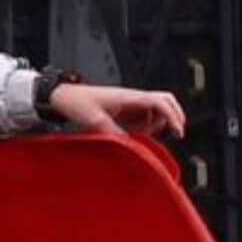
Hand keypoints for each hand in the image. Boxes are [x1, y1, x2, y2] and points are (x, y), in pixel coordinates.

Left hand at [47, 84, 185, 136]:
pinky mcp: (123, 109)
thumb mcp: (96, 121)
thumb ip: (115, 134)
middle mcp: (132, 98)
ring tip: (145, 135)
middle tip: (177, 132)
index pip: (160, 102)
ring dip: (157, 123)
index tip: (178, 131)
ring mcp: (128, 103)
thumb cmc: (77, 102)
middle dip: (174, 115)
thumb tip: (131, 146)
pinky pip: (142, 116)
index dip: (173, 115)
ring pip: (155, 110)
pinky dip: (145, 126)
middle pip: (165, 100)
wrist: (64, 96)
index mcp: (129, 97)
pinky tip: (135, 134)